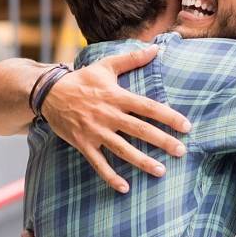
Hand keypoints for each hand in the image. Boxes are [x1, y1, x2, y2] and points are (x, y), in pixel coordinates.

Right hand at [40, 46, 191, 193]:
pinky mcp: (83, 143)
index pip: (148, 107)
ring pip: (123, 149)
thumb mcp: (106, 66)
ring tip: (161, 171)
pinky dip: (110, 176)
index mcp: (116, 96)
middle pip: (140, 129)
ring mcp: (95, 131)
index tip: (186, 126)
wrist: (49, 92)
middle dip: (162, 141)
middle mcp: (108, 115)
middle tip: (181, 151)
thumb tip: (156, 48)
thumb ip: (132, 59)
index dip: (169, 116)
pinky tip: (125, 188)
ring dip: (142, 161)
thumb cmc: (81, 79)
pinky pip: (98, 164)